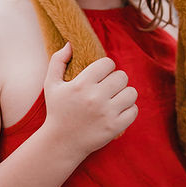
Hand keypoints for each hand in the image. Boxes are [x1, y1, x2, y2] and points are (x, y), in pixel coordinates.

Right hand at [41, 43, 137, 157]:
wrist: (61, 143)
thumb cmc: (57, 111)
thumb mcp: (51, 84)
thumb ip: (57, 61)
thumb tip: (70, 43)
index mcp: (81, 84)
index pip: (108, 63)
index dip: (106, 67)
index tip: (101, 75)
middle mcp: (95, 97)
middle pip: (122, 76)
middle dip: (116, 80)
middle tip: (108, 87)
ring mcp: (106, 113)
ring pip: (131, 92)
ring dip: (124, 94)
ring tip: (115, 98)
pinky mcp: (114, 127)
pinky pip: (134, 110)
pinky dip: (128, 109)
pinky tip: (118, 110)